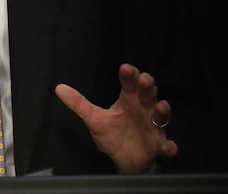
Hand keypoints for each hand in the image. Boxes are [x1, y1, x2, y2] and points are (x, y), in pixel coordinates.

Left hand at [55, 63, 177, 173]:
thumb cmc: (113, 134)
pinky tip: (167, 146)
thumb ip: (79, 104)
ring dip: (163, 110)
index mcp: (129, 99)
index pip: (131, 82)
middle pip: (149, 92)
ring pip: (162, 114)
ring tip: (160, 107)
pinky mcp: (158, 144)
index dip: (130, 74)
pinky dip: (169, 145)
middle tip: (144, 81)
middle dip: (148, 85)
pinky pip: (167, 144)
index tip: (126, 69)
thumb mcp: (94, 119)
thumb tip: (59, 88)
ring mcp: (153, 126)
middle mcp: (143, 108)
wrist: (124, 159)